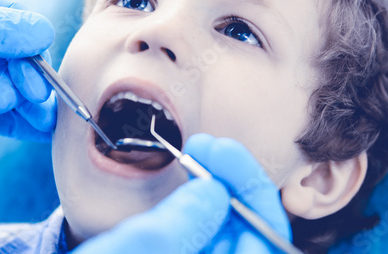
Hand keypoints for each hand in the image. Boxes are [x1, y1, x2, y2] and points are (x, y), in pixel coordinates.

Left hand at [0, 0, 55, 141]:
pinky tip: (42, 132)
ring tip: (35, 117)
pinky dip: (17, 125)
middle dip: (25, 75)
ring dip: (25, 104)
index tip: (36, 54)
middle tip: (31, 93)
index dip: (25, 31)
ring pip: (4, 86)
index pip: (0, 7)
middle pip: (8, 51)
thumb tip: (42, 33)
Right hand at [72, 134, 290, 252]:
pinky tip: (190, 171)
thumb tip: (216, 192)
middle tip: (210, 145)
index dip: (253, 198)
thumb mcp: (125, 253)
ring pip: (226, 224)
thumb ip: (176, 229)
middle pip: (248, 230)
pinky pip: (202, 224)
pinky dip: (199, 193)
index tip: (223, 157)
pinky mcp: (180, 250)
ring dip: (217, 182)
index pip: (262, 245)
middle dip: (233, 181)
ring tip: (199, 150)